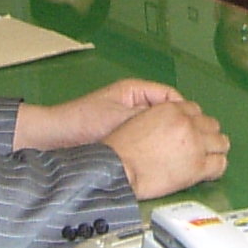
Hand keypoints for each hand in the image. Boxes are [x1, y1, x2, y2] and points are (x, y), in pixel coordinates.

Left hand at [19, 78, 185, 149]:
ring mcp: (128, 118)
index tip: (191, 126)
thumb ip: (147, 118)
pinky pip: (145, 137)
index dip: (183, 111)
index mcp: (135, 90)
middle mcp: (134, 102)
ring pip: (157, 126)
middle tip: (189, 140)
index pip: (170, 96)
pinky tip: (159, 157)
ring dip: (165, 136)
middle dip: (177, 124)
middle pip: (166, 111)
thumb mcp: (120, 117)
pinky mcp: (122, 135)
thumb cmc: (84, 122)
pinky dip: (153, 145)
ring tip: (177, 150)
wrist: (56, 138)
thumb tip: (175, 122)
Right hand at [104, 99, 229, 198]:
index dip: (194, 122)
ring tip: (208, 157)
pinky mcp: (198, 167)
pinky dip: (216, 167)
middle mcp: (188, 124)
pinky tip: (209, 171)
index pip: (195, 110)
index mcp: (172, 109)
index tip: (191, 130)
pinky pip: (220, 164)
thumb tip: (168, 127)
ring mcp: (195, 145)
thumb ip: (160, 119)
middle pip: (211, 124)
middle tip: (200, 145)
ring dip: (214, 148)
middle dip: (206, 134)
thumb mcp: (140, 119)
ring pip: (221, 142)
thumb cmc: (121, 148)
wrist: (118, 168)